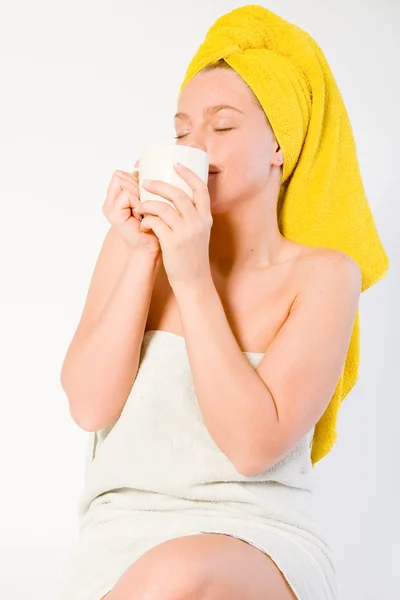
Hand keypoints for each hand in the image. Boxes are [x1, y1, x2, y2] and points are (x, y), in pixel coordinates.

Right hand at [102, 160, 160, 257]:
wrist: (152, 248)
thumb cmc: (154, 225)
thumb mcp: (149, 199)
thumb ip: (142, 183)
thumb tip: (140, 162)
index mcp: (115, 196)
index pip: (120, 174)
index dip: (135, 180)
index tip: (143, 198)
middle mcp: (109, 201)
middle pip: (120, 175)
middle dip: (136, 186)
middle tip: (143, 206)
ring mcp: (109, 208)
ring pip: (123, 182)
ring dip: (138, 194)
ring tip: (142, 211)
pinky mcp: (113, 214)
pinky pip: (127, 195)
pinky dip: (138, 202)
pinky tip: (141, 216)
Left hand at [133, 163, 212, 287]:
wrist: (194, 281)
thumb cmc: (193, 256)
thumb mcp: (200, 233)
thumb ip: (193, 217)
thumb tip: (179, 197)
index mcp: (206, 218)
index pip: (201, 189)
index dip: (189, 174)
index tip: (176, 165)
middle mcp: (198, 223)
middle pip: (178, 194)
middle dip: (158, 185)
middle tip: (145, 183)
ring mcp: (185, 233)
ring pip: (162, 208)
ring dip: (147, 204)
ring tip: (140, 206)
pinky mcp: (172, 243)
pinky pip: (155, 223)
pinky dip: (146, 221)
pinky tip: (144, 224)